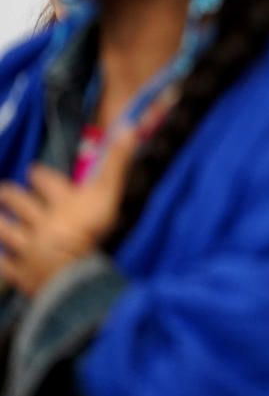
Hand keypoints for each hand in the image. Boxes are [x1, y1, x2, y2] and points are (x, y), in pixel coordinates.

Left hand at [0, 129, 137, 295]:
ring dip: (0, 224)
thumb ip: (117, 161)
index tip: (32, 170)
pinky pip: (7, 265)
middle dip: (11, 195)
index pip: (46, 181)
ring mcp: (28, 245)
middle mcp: (39, 218)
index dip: (39, 174)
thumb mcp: (109, 191)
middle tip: (4, 190)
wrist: (69, 269)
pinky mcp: (22, 269)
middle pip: (21, 204)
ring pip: (7, 231)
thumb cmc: (91, 228)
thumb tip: (128, 126)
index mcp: (60, 199)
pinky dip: (3, 261)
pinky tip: (0, 259)